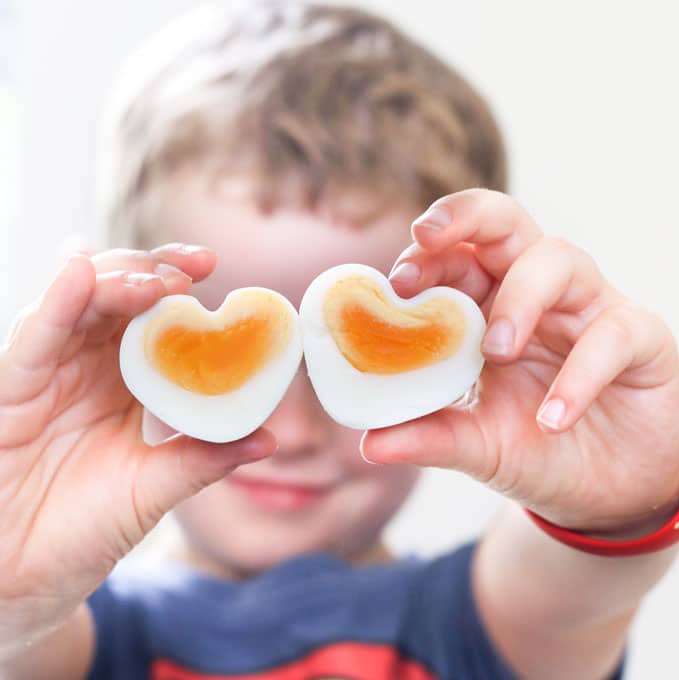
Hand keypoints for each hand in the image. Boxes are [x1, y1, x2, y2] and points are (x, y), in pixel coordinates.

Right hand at [0, 245, 274, 649]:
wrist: (25, 577)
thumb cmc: (88, 528)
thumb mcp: (155, 488)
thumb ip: (205, 459)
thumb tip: (269, 438)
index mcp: (126, 381)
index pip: (151, 316)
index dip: (177, 286)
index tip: (214, 269)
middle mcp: (88, 366)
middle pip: (115, 295)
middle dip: (153, 271)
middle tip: (194, 267)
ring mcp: (48, 373)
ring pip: (77, 305)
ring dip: (115, 282)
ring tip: (155, 282)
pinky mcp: (11, 390)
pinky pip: (33, 340)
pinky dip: (57, 305)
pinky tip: (78, 275)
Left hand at [362, 190, 678, 534]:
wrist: (607, 490)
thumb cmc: (535, 448)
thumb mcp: (475, 444)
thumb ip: (428, 436)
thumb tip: (369, 442)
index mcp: (487, 307)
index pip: (455, 255)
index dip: (425, 253)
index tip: (397, 281)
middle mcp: (535, 294)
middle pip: (504, 223)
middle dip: (465, 218)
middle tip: (426, 238)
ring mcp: (587, 309)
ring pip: (558, 259)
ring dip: (519, 299)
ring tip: (496, 352)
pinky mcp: (639, 339)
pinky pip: (613, 333)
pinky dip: (580, 373)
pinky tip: (552, 419)